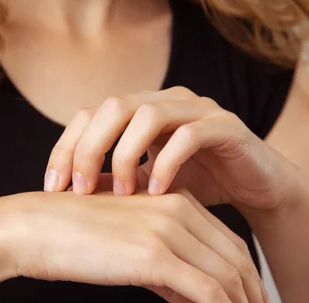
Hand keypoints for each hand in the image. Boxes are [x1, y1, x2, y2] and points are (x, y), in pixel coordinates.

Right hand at [0, 189, 274, 302]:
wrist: (31, 228)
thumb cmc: (71, 237)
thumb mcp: (128, 245)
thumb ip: (166, 268)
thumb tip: (199, 302)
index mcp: (173, 200)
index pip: (227, 242)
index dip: (248, 277)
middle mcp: (178, 210)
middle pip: (236, 258)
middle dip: (255, 298)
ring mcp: (168, 230)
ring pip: (228, 277)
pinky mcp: (154, 255)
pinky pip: (209, 292)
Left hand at [43, 86, 298, 209]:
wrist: (256, 187)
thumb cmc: (198, 186)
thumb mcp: (147, 186)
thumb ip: (114, 182)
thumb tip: (67, 194)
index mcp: (140, 111)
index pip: (89, 115)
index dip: (66, 147)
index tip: (52, 187)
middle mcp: (165, 101)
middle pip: (112, 107)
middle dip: (89, 149)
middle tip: (79, 189)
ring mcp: (195, 109)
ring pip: (147, 113)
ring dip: (126, 154)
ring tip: (123, 194)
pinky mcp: (224, 126)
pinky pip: (188, 135)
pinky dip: (167, 162)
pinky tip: (158, 192)